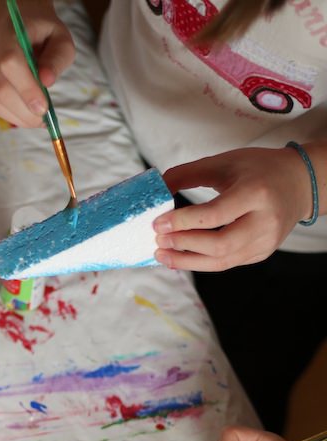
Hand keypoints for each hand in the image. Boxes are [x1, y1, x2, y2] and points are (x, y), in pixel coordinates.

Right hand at [0, 0, 74, 126]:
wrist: (19, 22)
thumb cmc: (42, 33)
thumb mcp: (61, 40)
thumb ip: (57, 59)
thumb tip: (46, 82)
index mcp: (8, 28)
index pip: (10, 61)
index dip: (26, 89)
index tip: (43, 109)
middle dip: (22, 110)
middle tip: (42, 121)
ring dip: (14, 115)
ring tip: (34, 120)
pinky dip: (5, 112)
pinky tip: (21, 113)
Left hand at [152, 147, 312, 270]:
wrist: (298, 184)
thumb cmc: (258, 170)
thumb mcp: (224, 162)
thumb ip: (188, 174)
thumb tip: (156, 189)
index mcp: (256, 192)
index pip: (215, 215)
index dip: (183, 222)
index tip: (158, 224)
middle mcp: (264, 221)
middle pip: (219, 245)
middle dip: (184, 246)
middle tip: (158, 242)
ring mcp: (265, 242)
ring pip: (221, 262)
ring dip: (187, 261)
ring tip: (163, 255)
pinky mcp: (261, 253)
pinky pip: (227, 263)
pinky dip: (200, 262)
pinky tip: (181, 258)